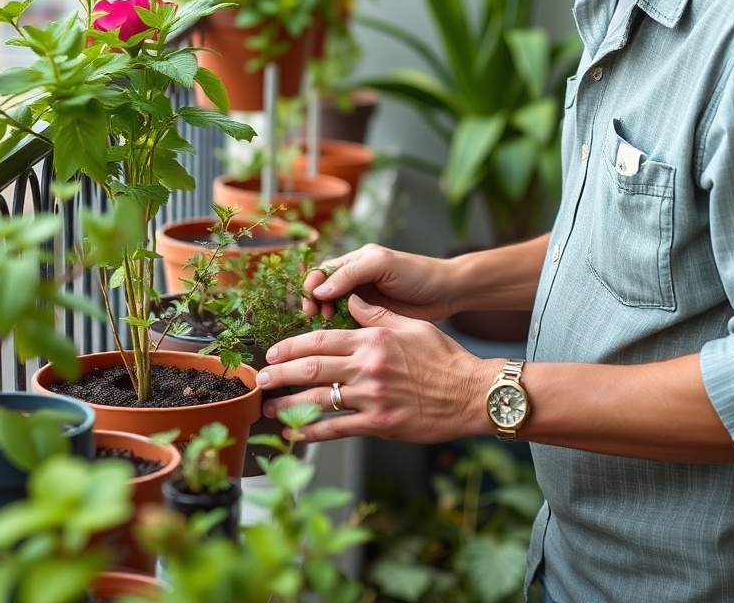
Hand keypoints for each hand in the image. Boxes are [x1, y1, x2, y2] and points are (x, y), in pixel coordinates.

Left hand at [258, 295, 492, 443]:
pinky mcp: (379, 425)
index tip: (274, 353)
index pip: (321, 340)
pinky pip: (337, 428)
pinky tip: (295, 432)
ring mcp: (372, 398)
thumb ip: (376, 315)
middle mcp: (368, 367)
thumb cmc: (445, 358)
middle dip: (281, 373)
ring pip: (318, 400)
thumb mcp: (410, 326)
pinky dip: (311, 431)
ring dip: (287, 404)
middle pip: (312, 368)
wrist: (471, 393)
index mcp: (373, 340)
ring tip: (267, 406)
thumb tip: (351, 300)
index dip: (292, 346)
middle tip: (262, 378)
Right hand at [304, 243, 455, 322]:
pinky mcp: (372, 319)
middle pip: (323, 292)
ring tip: (329, 327)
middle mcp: (356, 280)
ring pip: (333, 311)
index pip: (322, 271)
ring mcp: (364, 301)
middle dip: (316, 305)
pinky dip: (340, 331)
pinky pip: (348, 325)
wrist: (447, 293)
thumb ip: (351, 274)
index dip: (312, 286)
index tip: (312, 302)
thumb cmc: (418, 273)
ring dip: (326, 320)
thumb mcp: (383, 265)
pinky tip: (340, 338)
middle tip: (316, 319)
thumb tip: (319, 289)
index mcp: (356, 261)